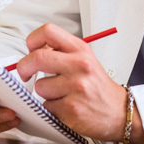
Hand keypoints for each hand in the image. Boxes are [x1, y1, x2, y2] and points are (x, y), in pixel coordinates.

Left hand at [15, 24, 128, 141]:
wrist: (119, 111)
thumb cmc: (99, 87)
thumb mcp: (85, 59)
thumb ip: (62, 52)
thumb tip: (33, 51)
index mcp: (80, 50)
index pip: (48, 31)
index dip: (32, 40)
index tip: (30, 51)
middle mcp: (79, 65)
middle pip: (37, 58)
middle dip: (24, 67)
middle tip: (25, 73)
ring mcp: (76, 87)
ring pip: (40, 86)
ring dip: (44, 93)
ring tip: (60, 94)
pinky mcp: (72, 108)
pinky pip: (46, 106)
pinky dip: (51, 108)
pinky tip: (65, 106)